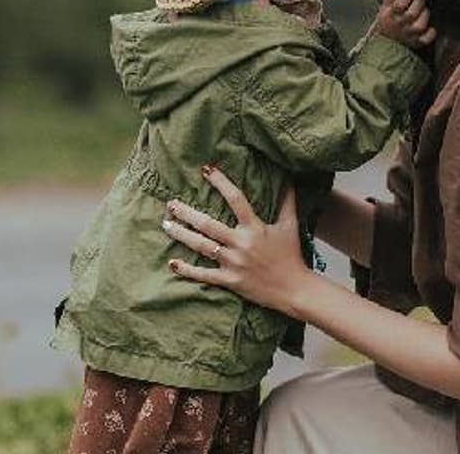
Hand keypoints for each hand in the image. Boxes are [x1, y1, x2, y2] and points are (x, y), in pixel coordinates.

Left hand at [161, 166, 312, 313]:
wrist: (294, 289)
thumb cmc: (292, 256)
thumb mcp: (290, 226)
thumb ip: (287, 202)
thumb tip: (290, 179)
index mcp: (255, 228)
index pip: (236, 199)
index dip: (221, 183)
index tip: (206, 170)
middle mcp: (241, 244)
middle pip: (209, 224)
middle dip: (187, 213)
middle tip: (171, 204)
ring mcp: (234, 263)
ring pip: (202, 246)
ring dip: (182, 235)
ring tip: (166, 224)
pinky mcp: (230, 280)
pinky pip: (204, 274)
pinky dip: (187, 270)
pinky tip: (172, 262)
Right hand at [375, 0, 435, 48]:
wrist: (384, 43)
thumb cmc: (386, 22)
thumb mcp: (384, 8)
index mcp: (390, 16)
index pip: (399, 5)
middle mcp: (399, 26)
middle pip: (411, 14)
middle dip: (419, 2)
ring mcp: (408, 35)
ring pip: (419, 26)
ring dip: (425, 15)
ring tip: (424, 10)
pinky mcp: (415, 43)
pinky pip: (425, 40)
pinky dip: (430, 34)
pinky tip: (431, 28)